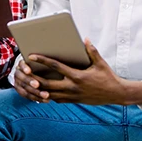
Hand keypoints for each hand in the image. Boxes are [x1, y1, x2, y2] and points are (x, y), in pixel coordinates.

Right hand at [14, 60, 50, 102]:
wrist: (27, 72)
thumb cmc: (38, 66)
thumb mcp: (38, 61)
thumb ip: (43, 62)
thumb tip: (54, 56)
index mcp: (21, 64)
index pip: (21, 65)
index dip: (24, 68)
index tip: (29, 71)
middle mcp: (18, 73)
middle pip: (23, 79)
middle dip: (30, 82)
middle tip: (38, 85)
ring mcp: (18, 83)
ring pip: (25, 90)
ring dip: (36, 93)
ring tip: (46, 95)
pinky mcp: (20, 91)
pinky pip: (28, 97)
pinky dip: (36, 99)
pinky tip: (46, 100)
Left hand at [25, 39, 141, 104]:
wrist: (116, 94)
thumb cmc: (108, 77)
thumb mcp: (101, 63)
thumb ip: (92, 51)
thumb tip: (85, 39)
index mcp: (77, 76)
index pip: (55, 66)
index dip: (42, 60)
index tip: (32, 56)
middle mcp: (72, 87)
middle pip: (47, 83)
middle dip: (34, 78)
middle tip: (25, 72)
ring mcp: (72, 96)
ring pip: (49, 94)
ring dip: (38, 89)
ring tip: (28, 82)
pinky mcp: (73, 101)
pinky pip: (56, 100)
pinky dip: (47, 96)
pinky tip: (41, 91)